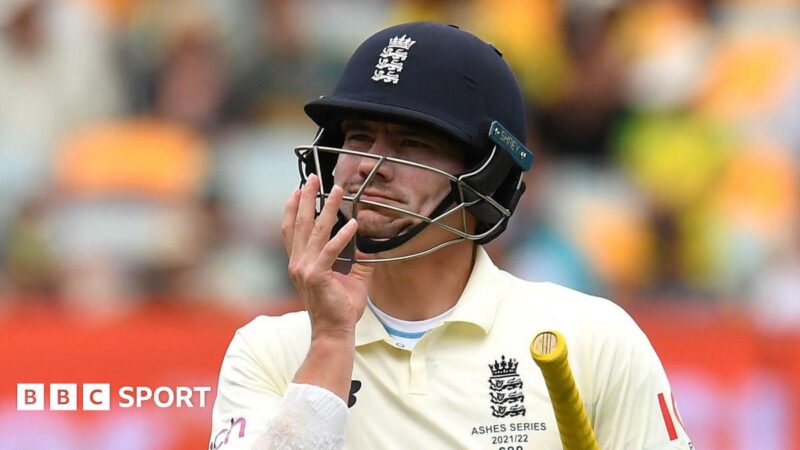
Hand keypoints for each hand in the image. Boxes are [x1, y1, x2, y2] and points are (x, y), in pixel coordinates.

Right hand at [281, 174, 373, 339]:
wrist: (334, 332)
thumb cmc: (339, 309)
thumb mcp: (350, 280)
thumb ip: (356, 261)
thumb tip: (368, 246)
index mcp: (300, 263)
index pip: (292, 230)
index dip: (293, 208)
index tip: (297, 189)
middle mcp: (298, 263)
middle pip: (300, 224)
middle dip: (306, 198)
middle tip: (311, 178)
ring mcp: (305, 269)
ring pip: (316, 231)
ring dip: (327, 208)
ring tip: (337, 191)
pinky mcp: (318, 276)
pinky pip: (331, 250)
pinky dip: (342, 236)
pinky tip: (352, 223)